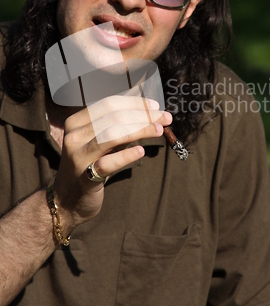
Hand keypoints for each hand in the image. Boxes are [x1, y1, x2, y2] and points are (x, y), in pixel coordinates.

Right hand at [53, 95, 171, 229]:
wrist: (67, 201)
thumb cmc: (89, 166)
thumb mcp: (100, 143)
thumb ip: (118, 128)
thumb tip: (150, 113)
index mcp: (76, 122)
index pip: (109, 104)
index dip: (135, 103)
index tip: (156, 106)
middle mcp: (74, 136)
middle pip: (114, 118)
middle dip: (143, 116)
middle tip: (166, 118)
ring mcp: (78, 157)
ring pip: (111, 135)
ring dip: (140, 130)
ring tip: (159, 130)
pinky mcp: (84, 178)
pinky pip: (108, 163)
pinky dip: (126, 155)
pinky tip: (141, 151)